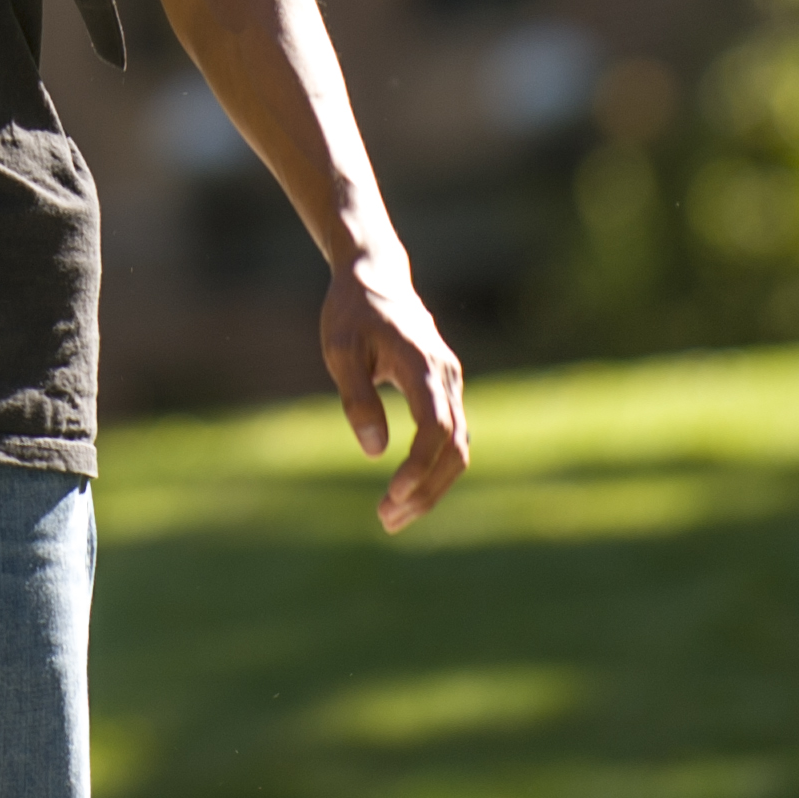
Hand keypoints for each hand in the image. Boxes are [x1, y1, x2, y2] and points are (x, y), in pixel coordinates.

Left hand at [324, 256, 471, 531]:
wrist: (376, 277)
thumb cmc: (351, 313)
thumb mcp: (340, 350)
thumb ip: (357, 398)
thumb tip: (374, 451)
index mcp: (421, 363)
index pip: (434, 425)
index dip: (419, 464)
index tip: (393, 493)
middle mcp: (447, 375)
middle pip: (454, 446)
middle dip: (425, 489)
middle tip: (387, 520)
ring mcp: (452, 383)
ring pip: (458, 447)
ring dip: (432, 486)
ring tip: (393, 516)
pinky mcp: (446, 391)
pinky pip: (451, 438)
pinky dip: (435, 469)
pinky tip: (408, 491)